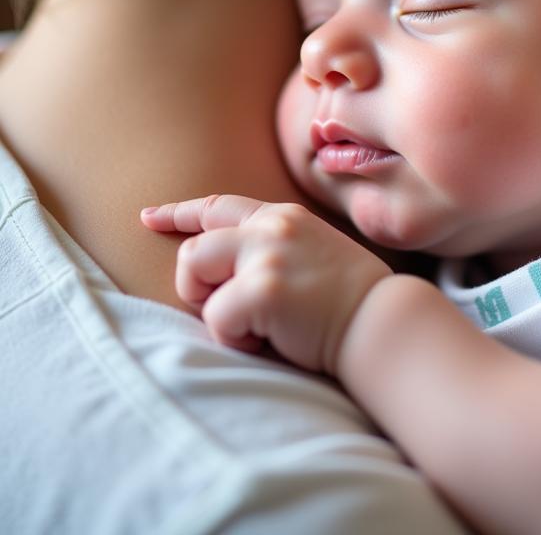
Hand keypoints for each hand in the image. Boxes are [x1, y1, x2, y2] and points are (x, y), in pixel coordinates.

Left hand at [140, 195, 391, 374]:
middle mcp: (272, 226)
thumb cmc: (348, 301)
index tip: (149, 216)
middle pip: (194, 248)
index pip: (219, 207)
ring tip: (258, 324)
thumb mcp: (311, 254)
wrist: (382, 323)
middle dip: (195, 286)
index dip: (180, 213)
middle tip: (233, 313)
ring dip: (214, 309)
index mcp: (284, 217)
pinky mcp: (261, 288)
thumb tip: (221, 271)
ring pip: (193, 273)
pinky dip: (237, 340)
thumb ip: (272, 248)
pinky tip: (274, 340)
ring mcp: (266, 253)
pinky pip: (216, 320)